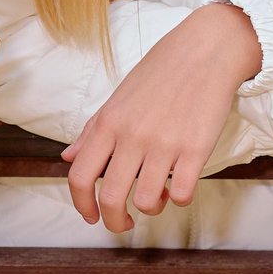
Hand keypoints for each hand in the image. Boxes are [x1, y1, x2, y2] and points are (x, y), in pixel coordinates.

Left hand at [62, 2, 262, 233]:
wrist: (205, 50)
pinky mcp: (196, 149)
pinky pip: (182, 194)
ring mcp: (165, 144)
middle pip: (110, 197)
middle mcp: (133, 136)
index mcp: (109, 123)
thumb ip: (92, 130)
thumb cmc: (161, 72)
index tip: (91, 216)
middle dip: (114, 222)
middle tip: (123, 224)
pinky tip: (180, 185)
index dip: (81, 205)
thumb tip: (67, 158)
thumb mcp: (119, 97)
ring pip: (147, 202)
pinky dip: (179, 199)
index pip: (79, 176)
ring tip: (158, 196)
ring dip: (151, 208)